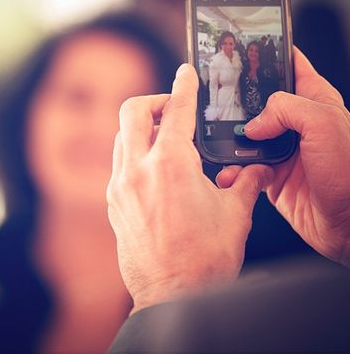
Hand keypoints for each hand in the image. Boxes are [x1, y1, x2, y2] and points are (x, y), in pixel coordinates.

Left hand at [107, 64, 272, 312]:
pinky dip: (134, 154)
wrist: (172, 296)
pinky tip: (154, 171)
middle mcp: (137, 169)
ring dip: (141, 129)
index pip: (176, 110)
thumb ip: (245, 183)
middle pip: (131, 111)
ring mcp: (119, 186)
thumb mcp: (235, 214)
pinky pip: (118, 163)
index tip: (186, 72)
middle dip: (153, 101)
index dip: (183, 86)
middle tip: (171, 108)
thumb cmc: (204, 259)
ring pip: (121, 137)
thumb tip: (255, 171)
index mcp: (171, 164)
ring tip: (165, 141)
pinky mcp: (112, 202)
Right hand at [218, 48, 349, 266]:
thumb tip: (253, 122)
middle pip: (258, 103)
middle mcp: (297, 125)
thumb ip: (285, 109)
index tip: (245, 48)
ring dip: (230, 142)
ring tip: (222, 144)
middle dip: (236, 103)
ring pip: (245, 137)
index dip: (270, 55)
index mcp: (315, 102)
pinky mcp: (272, 177)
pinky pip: (243, 169)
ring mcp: (283, 151)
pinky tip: (232, 173)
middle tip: (217, 102)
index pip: (291, 68)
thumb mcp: (324, 123)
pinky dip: (233, 171)